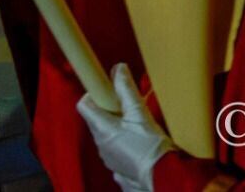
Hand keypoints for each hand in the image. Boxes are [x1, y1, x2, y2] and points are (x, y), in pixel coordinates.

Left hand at [77, 63, 175, 191]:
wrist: (161, 175)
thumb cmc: (150, 145)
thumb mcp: (140, 113)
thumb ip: (127, 90)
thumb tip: (118, 69)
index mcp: (102, 128)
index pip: (84, 105)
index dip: (93, 93)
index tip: (107, 89)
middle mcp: (99, 144)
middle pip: (96, 118)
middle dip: (110, 108)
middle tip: (128, 104)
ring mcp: (107, 157)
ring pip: (105, 132)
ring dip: (117, 124)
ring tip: (136, 122)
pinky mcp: (116, 166)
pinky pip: (113, 147)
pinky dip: (122, 139)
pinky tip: (138, 139)